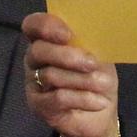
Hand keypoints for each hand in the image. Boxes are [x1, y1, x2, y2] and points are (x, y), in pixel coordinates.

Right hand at [21, 12, 120, 136]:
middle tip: (91, 64)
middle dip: (67, 56)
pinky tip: (98, 101)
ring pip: (50, 75)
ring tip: (103, 84)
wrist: (101, 111)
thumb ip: (90, 42)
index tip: (68, 34)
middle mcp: (35, 59)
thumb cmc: (98, 75)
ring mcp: (34, 83)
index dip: (46, 26)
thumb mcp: (100, 55)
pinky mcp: (38, 105)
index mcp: (48, 39)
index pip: (33, 25)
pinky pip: (58, 98)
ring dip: (82, 80)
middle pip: (38, 50)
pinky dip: (82, 98)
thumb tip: (93, 30)